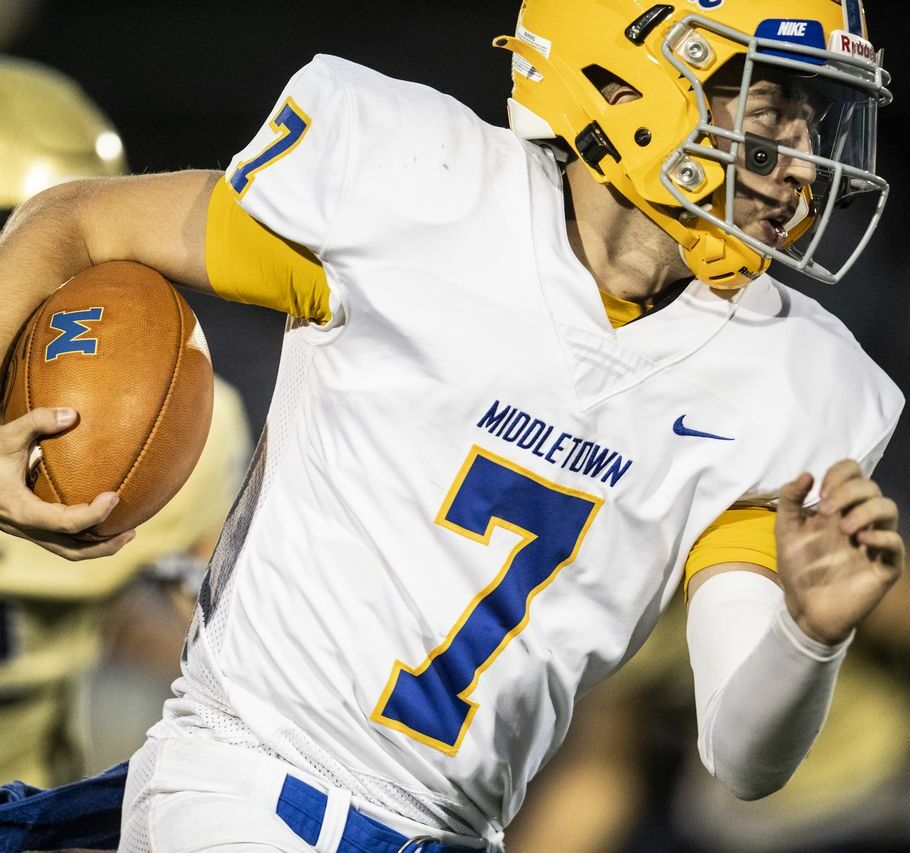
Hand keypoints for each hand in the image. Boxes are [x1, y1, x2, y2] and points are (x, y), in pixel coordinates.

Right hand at [0, 407, 134, 559]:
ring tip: (127, 533)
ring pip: (65, 551)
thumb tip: (73, 414)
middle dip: (103, 546)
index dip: (93, 514)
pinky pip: (60, 540)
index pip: (63, 522)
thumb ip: (37, 421)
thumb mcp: (6, 435)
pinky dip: (85, 537)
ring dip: (97, 546)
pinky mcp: (29, 526)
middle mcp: (23, 526)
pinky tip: (105, 520)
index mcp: (20, 509)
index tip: (115, 496)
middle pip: (70, 550)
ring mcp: (26, 530)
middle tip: (133, 532)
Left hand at [776, 460, 904, 644]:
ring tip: (843, 529)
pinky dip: (882, 536)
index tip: (821, 491)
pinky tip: (861, 540)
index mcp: (837, 508)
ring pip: (889, 508)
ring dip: (865, 510)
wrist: (804, 607)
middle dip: (848, 492)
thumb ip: (790, 500)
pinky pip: (896, 543)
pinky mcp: (885, 565)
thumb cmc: (798, 567)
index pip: (853, 473)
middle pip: (871, 486)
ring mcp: (874, 541)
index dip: (840, 473)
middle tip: (826, 510)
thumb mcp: (786, 529)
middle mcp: (859, 520)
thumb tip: (807, 473)